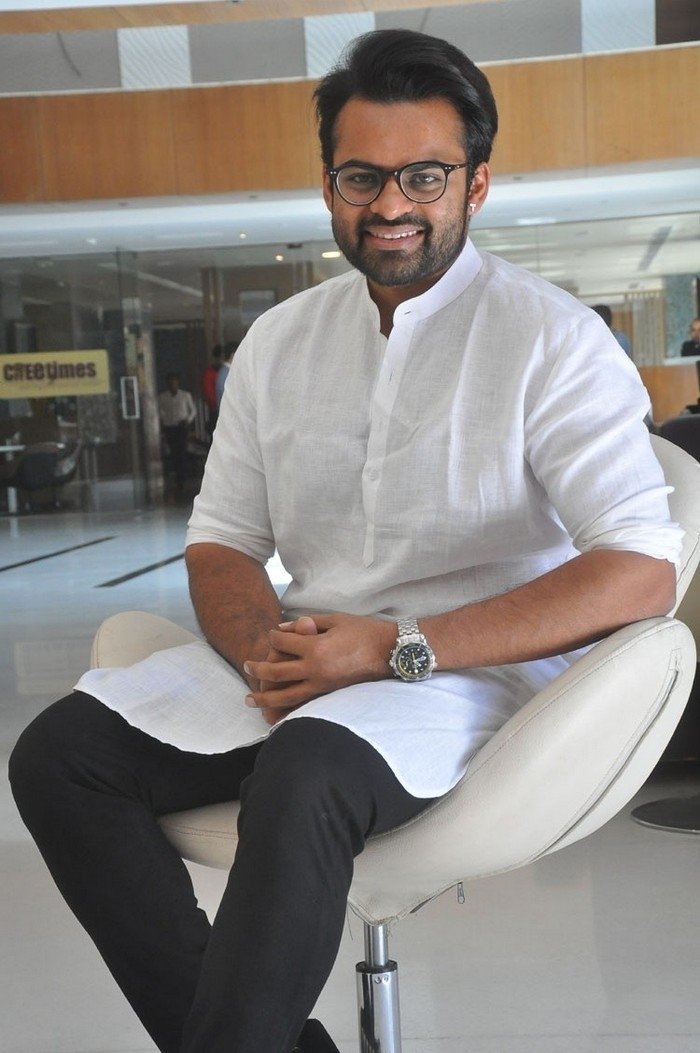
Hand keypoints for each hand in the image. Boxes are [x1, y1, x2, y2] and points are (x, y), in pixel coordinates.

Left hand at [243, 613, 395, 724]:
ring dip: (264, 698)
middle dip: (257, 670)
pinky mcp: (331, 697)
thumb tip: (283, 628)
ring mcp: (323, 687)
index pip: (282, 643)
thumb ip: (308, 623)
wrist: (390, 652)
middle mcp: (316, 670)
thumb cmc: (364, 631)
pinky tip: (276, 714)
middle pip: (276, 673)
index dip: (273, 637)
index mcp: (316, 648)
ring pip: (285, 696)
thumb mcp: (335, 620)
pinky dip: (287, 711)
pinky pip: (303, 706)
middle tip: (246, 666)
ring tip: (250, 699)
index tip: (271, 635)